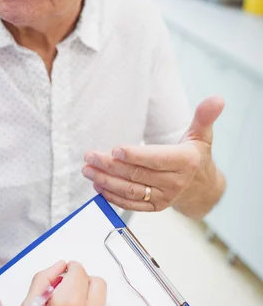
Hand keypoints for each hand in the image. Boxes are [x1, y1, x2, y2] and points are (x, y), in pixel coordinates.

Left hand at [82, 96, 224, 213]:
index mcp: (185, 162)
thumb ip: (205, 116)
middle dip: (111, 166)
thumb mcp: (202, 135)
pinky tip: (98, 186)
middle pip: (137, 174)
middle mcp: (175, 182)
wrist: (202, 187)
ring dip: (106, 181)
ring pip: (131, 190)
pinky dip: (112, 197)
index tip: (115, 149)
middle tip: (90, 156)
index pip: (156, 159)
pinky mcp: (155, 206)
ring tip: (88, 170)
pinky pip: (131, 204)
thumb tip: (217, 99)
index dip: (135, 155)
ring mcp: (164, 197)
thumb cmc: (196, 156)